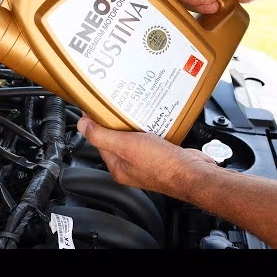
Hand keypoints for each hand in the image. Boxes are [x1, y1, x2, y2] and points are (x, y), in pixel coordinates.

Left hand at [76, 116, 216, 201]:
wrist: (194, 173)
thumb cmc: (162, 165)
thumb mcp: (126, 146)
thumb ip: (102, 136)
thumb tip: (82, 126)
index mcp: (117, 167)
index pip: (98, 141)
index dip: (94, 123)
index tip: (94, 106)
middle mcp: (130, 166)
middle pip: (115, 138)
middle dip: (114, 121)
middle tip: (114, 104)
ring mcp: (146, 161)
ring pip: (133, 137)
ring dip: (132, 123)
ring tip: (132, 108)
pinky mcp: (161, 155)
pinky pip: (150, 138)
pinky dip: (148, 127)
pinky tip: (151, 118)